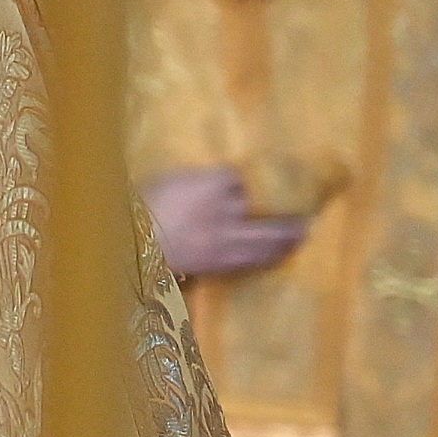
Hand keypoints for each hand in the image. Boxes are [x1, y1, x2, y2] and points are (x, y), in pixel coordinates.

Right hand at [144, 165, 308, 278]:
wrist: (129, 248)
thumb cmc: (138, 210)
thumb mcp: (164, 182)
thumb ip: (194, 181)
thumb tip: (224, 180)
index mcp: (206, 184)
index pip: (245, 178)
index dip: (267, 177)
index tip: (282, 174)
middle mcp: (223, 210)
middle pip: (267, 208)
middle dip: (289, 208)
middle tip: (308, 207)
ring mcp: (223, 239)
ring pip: (267, 236)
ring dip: (289, 234)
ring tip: (304, 231)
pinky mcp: (219, 262)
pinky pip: (254, 259)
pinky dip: (272, 255)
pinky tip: (281, 253)